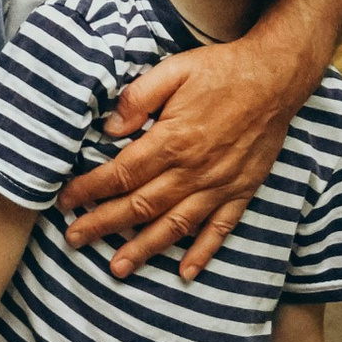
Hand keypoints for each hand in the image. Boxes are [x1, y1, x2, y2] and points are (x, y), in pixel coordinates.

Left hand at [57, 0, 326, 278]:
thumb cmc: (221, 71)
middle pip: (141, 206)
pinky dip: (203, 253)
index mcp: (173, 140)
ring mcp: (219, 185)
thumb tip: (109, 128)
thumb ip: (138, 97)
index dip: (90, 189)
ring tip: (117, 267)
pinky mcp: (242, 191)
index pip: (121, 174)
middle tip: (74, 239)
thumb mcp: (173, 70)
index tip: (65, 201)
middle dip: (103, 225)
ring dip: (144, 249)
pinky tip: (185, 272)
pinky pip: (220, 229)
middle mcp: (194, 170)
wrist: (276, 77)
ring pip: (175, 226)